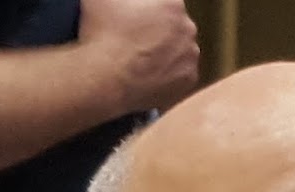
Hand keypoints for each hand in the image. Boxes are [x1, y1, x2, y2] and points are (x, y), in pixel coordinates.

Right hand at [79, 0, 199, 115]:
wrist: (106, 80)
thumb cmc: (104, 34)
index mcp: (172, 4)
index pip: (164, 4)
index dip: (148, 10)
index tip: (136, 18)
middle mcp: (188, 29)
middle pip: (175, 26)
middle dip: (159, 29)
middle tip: (137, 38)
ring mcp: (190, 57)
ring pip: (180, 49)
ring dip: (166, 51)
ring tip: (142, 57)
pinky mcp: (188, 82)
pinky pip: (180, 73)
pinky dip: (169, 74)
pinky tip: (150, 73)